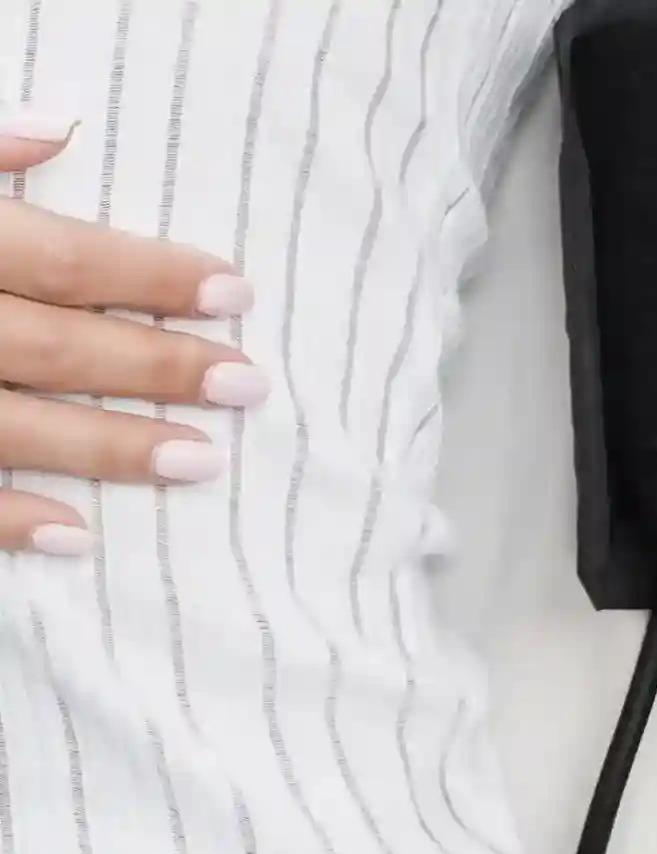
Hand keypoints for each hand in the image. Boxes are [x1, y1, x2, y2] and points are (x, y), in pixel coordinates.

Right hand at [0, 116, 267, 555]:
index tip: (237, 290)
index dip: (146, 275)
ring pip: (7, 427)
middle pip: (47, 346)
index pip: (49, 254)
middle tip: (250, 384)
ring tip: (204, 461)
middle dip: (155, 367)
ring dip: (108, 449)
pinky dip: (5, 522)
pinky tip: (81, 539)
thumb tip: (57, 131)